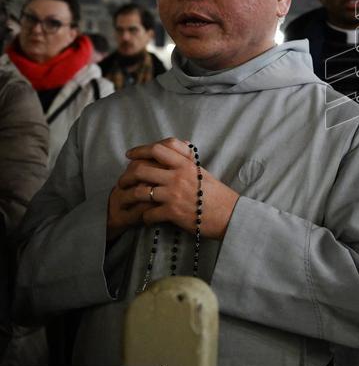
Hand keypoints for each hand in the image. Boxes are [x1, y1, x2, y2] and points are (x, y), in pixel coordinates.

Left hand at [116, 137, 238, 239]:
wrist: (229, 215)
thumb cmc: (217, 194)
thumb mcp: (203, 172)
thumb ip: (187, 160)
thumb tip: (179, 147)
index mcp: (186, 164)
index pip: (158, 149)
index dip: (140, 150)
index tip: (130, 155)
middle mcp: (178, 177)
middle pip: (142, 169)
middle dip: (127, 176)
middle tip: (123, 181)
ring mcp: (174, 195)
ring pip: (140, 192)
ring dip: (130, 198)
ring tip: (128, 202)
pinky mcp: (173, 213)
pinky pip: (148, 214)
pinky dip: (144, 217)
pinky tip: (145, 218)